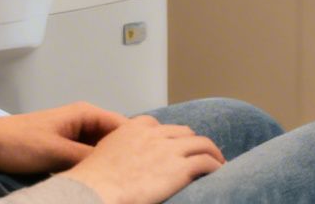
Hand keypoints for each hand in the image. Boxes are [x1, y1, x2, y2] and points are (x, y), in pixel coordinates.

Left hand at [0, 103, 128, 175]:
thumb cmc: (18, 143)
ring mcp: (76, 139)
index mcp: (85, 114)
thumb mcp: (57, 153)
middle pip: (117, 141)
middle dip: (127, 157)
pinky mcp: (67, 153)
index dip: (139, 144)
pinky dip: (96, 171)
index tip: (151, 163)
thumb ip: (88, 159)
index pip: (125, 127)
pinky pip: (89, 162)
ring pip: (103, 154)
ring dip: (110, 166)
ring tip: (126, 183)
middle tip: (140, 178)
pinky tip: (102, 184)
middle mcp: (84, 124)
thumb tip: (117, 170)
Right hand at [56, 115, 224, 203]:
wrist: (97, 190)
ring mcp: (169, 149)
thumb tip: (119, 165)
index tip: (174, 145)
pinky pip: (207, 162)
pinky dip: (216, 167)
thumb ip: (116, 151)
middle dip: (192, 142)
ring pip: (201, 143)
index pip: (157, 125)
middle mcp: (153, 134)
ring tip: (218, 163)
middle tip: (200, 154)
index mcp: (133, 129)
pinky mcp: (181, 168)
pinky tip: (220, 173)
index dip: (169, 136)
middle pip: (183, 132)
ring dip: (212, 153)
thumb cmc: (94, 181)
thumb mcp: (102, 155)